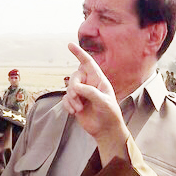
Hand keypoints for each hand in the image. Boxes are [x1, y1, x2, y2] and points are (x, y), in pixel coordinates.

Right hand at [62, 43, 128, 158]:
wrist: (105, 130)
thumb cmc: (109, 114)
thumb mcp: (103, 101)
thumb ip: (90, 92)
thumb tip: (76, 87)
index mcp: (99, 80)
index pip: (88, 63)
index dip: (79, 53)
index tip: (70, 45)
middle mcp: (89, 84)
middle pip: (74, 77)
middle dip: (73, 87)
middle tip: (77, 97)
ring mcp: (82, 93)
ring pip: (68, 89)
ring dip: (71, 99)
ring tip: (79, 109)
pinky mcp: (75, 102)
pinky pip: (65, 99)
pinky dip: (67, 105)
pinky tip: (74, 112)